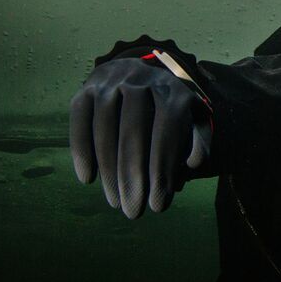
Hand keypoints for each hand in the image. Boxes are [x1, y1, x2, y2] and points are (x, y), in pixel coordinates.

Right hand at [68, 56, 210, 217]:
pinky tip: (87, 178)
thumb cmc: (169, 108)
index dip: (162, 172)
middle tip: (133, 211)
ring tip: (114, 202)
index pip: (167, 133)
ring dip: (108, 171)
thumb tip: (192, 164)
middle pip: (134, 133)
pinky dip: (81, 150)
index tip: (158, 206)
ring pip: (105, 129)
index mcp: (173, 91)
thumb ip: (199, 141)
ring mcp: (111, 82)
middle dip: (133, 177)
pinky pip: (81, 121)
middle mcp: (141, 82)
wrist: (137, 70)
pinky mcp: (87, 88)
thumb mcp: (192, 119)